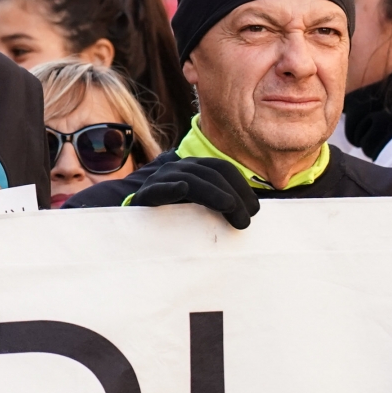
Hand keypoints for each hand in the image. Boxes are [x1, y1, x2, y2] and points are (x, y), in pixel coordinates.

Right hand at [127, 157, 259, 229]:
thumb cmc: (176, 217)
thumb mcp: (201, 206)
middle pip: (211, 173)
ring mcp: (161, 179)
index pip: (222, 168)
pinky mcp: (145, 195)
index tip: (254, 210)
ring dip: (214, 193)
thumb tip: (252, 211)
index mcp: (194, 168)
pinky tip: (182, 189)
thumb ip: (221, 203)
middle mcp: (179, 168)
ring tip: (229, 208)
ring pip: (191, 179)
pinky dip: (171, 188)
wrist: (137, 224)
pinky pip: (158, 189)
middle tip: (245, 221)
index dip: (241, 186)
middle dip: (233, 195)